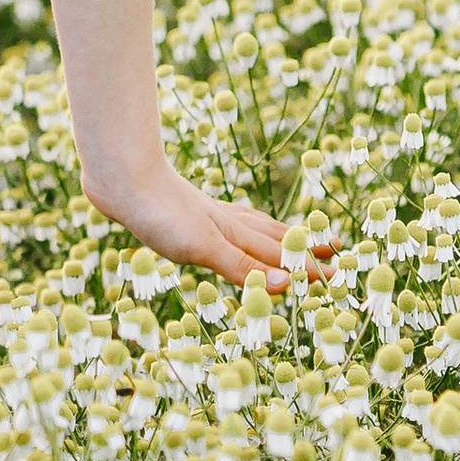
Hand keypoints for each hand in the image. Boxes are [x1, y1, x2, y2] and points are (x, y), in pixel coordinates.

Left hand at [82, 153, 329, 291]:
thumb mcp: (201, 246)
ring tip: (293, 238)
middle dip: (302, 250)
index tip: (338, 273)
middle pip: (273, 238)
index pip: (280, 255)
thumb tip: (287, 284)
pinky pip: (227, 221)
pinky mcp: (185, 212)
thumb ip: (241, 265)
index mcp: (235, 233)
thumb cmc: (160, 213)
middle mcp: (227, 222)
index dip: (308, 266)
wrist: (121, 176)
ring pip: (252, 227)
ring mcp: (207, 214)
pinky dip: (242, 227)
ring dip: (276, 236)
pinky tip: (233, 224)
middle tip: (331, 253)